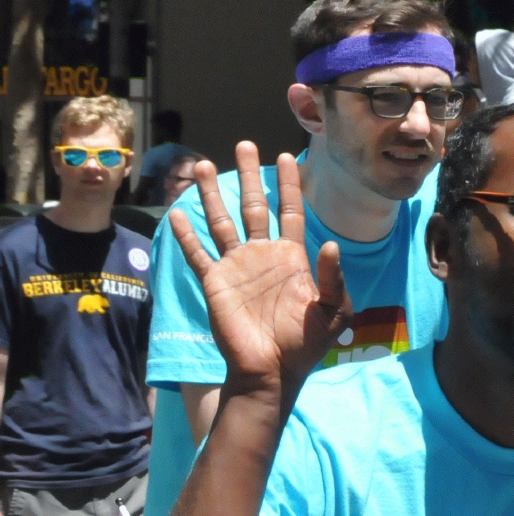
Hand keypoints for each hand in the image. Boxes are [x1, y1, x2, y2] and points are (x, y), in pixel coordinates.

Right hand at [168, 142, 350, 397]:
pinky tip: (178, 212)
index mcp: (292, 258)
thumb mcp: (333, 312)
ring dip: (211, 193)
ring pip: (222, 220)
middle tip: (245, 144)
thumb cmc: (306, 344)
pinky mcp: (215, 282)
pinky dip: (187, 233)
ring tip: (201, 163)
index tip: (287, 156)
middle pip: (254, 206)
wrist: (271, 371)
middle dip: (250, 175)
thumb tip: (331, 244)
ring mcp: (237, 267)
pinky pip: (198, 253)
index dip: (288, 185)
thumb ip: (334, 279)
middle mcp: (263, 255)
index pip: (290, 211)